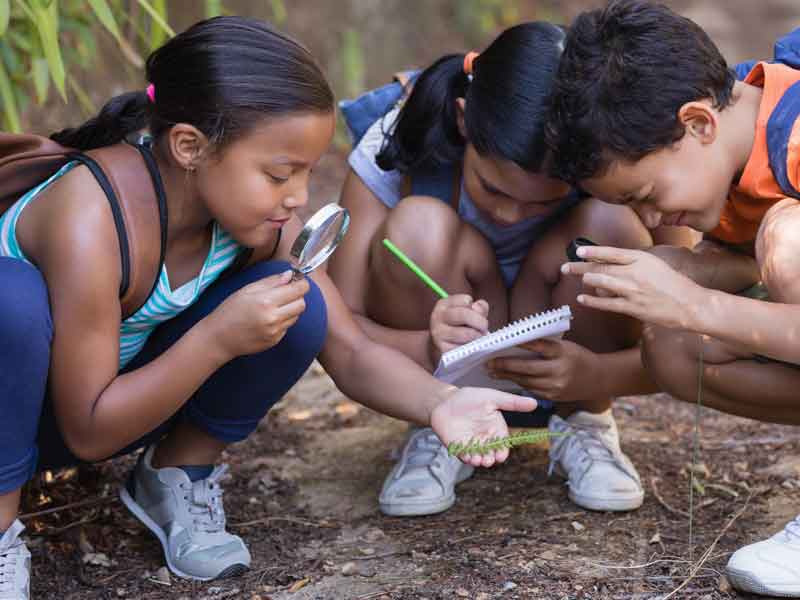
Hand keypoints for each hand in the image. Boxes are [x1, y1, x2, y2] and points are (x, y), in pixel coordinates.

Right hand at [205, 270, 309, 358]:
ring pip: (296, 316)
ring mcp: (275, 331)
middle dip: (297, 296)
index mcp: (266, 301)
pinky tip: (268, 319)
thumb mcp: (247, 290)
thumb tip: (290, 274)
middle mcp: (273, 317)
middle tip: (285, 294)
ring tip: (273, 307)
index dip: (301, 283)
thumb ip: (271, 281)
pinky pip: (287, 327)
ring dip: (290, 309)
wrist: (219, 337)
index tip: (298, 281)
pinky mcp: (275, 340)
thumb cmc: (230, 310)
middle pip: (302, 304)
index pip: (298, 290)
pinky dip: (283, 321)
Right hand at [428, 294, 489, 363]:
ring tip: (479, 338)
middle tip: (484, 328)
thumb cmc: (458, 326)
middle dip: (481, 322)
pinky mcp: (442, 349)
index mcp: (444, 304)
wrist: (440, 347)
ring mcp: (438, 334)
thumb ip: (479, 307)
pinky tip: (470, 347)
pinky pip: (464, 348)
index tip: (478, 314)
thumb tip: (479, 310)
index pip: (466, 301)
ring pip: (466, 334)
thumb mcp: (467, 312)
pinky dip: (471, 348)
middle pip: (465, 315)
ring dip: (477, 337)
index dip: (476, 308)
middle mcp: (438, 317)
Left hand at [430, 386, 536, 467]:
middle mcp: (485, 440)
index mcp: (496, 430)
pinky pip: (463, 455)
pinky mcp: (457, 446)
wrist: (446, 399)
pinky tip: (466, 456)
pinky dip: (465, 457)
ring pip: (477, 457)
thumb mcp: (493, 398)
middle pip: (490, 454)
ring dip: (478, 460)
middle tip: (488, 460)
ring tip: (477, 459)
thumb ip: (512, 403)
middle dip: (490, 459)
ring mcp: (471, 444)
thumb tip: (535, 403)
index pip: (502, 445)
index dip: (502, 452)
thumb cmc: (471, 398)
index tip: (500, 456)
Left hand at [487, 338, 601, 402]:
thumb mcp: (565, 345)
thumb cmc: (577, 357)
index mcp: (562, 352)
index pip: (537, 345)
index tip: (501, 340)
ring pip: (526, 380)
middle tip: (488, 362)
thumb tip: (515, 342)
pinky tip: (506, 378)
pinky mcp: (553, 396)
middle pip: (527, 367)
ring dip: (507, 376)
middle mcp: (559, 370)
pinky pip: (531, 388)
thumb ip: (544, 345)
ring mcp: (556, 385)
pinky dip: (517, 382)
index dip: (519, 343)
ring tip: (492, 371)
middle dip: (505, 365)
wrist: (598, 379)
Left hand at [561, 246, 701, 329]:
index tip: (579, 251)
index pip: (612, 252)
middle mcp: (636, 272)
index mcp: (642, 259)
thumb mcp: (655, 265)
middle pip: (601, 267)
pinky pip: (606, 303)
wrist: (691, 305)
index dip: (593, 251)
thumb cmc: (674, 285)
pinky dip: (592, 301)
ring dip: (586, 280)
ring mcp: (633, 290)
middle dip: (580, 267)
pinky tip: (581, 298)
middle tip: (566, 267)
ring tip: (576, 278)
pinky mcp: (633, 307)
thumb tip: (609, 265)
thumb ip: (634, 263)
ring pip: (602, 283)